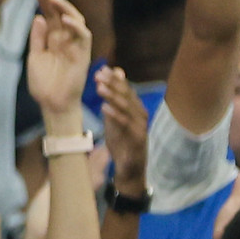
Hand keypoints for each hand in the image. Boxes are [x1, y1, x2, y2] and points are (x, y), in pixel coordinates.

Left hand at [25, 0, 92, 119]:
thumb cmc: (43, 84)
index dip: (44, 1)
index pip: (50, 14)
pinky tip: (63, 20)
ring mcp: (75, 45)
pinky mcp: (83, 54)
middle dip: (52, 0)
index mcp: (53, 38)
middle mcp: (65, 39)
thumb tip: (39, 17)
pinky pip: (84, 36)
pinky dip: (76, 26)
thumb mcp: (35, 57)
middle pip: (62, 13)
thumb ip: (37, 38)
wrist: (52, 104)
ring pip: (76, 19)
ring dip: (64, 7)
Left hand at [96, 66, 147, 192]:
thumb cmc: (122, 143)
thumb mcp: (114, 120)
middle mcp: (141, 115)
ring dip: (112, 95)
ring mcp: (140, 126)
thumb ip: (112, 102)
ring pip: (126, 107)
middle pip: (127, 95)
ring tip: (99, 87)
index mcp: (136, 109)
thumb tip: (109, 81)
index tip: (102, 69)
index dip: (114, 79)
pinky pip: (125, 124)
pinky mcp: (137, 138)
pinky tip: (104, 107)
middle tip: (99, 74)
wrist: (130, 169)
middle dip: (112, 84)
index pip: (126, 89)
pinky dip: (114, 114)